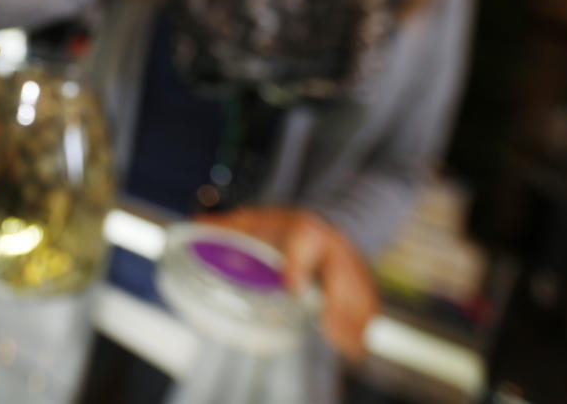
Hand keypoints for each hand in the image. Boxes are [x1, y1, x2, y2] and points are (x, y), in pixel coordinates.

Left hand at [199, 207, 377, 359]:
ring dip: (353, 318)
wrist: (328, 223)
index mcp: (305, 230)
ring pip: (361, 291)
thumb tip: (197, 221)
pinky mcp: (363, 284)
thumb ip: (230, 225)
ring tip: (342, 343)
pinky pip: (369, 306)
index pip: (304, 240)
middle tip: (327, 327)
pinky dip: (362, 325)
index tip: (292, 287)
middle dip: (338, 299)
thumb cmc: (285, 229)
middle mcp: (332, 247)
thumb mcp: (258, 221)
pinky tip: (351, 345)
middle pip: (342, 272)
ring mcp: (351, 266)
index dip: (299, 263)